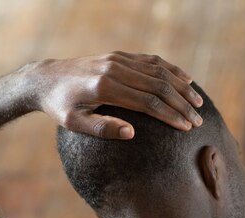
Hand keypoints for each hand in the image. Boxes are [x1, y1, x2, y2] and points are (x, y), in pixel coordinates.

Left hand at [30, 51, 203, 138]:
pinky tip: (185, 80)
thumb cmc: (60, 106)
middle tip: (198, 120)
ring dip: (181, 87)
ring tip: (199, 103)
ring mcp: (118, 59)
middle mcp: (115, 69)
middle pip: (159, 86)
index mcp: (105, 88)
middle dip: (182, 104)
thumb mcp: (74, 123)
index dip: (170, 116)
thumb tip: (131, 134)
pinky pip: (151, 60)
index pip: (148, 103)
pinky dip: (171, 70)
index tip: (186, 128)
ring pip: (159, 71)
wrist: (45, 79)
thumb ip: (102, 128)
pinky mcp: (119, 56)